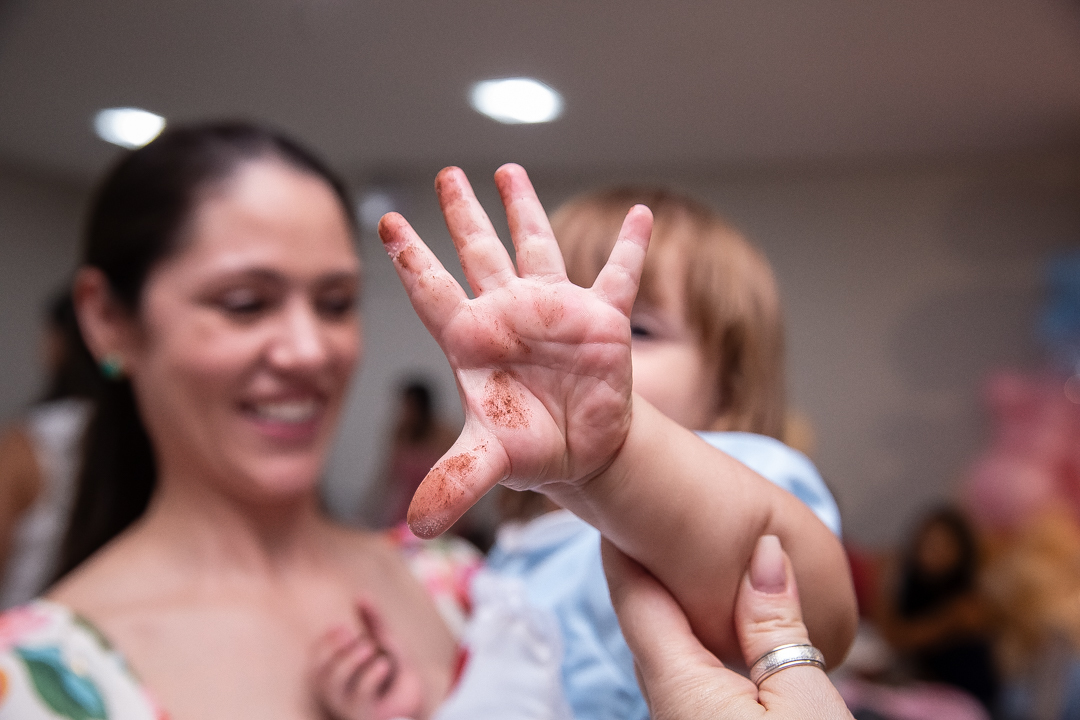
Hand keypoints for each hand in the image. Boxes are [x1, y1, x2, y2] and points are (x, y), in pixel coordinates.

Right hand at [310, 598, 424, 719]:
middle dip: (333, 649)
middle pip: (320, 673)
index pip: (315, 662)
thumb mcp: (386, 643)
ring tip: (369, 647)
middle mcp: (338, 695)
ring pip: (334, 685)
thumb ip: (373, 621)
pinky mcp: (366, 716)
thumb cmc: (397, 674)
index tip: (341, 627)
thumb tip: (360, 594)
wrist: (421, 702)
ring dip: (349, 660)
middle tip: (351, 633)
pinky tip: (383, 664)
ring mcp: (350, 708)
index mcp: (336, 678)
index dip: (323, 643)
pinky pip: (360, 696)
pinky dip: (370, 675)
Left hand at [379, 164, 651, 537]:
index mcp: (473, 341)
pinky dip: (630, 246)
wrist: (581, 451)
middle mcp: (508, 315)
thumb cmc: (530, 447)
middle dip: (463, 214)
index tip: (387, 221)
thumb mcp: (491, 460)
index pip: (434, 291)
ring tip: (508, 169)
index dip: (411, 258)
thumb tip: (418, 526)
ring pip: (536, 247)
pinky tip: (640, 214)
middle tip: (445, 174)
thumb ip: (456, 481)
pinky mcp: (599, 320)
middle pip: (479, 254)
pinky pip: (618, 276)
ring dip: (525, 209)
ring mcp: (554, 311)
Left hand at [603, 534, 853, 719]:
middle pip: (648, 624)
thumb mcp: (804, 701)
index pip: (639, 602)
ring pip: (667, 652)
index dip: (628, 552)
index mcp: (681, 689)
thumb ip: (776, 625)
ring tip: (689, 559)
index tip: (618, 510)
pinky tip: (719, 625)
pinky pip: (687, 679)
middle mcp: (668, 708)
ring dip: (675, 605)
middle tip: (652, 521)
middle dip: (648, 572)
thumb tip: (762, 550)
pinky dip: (696, 640)